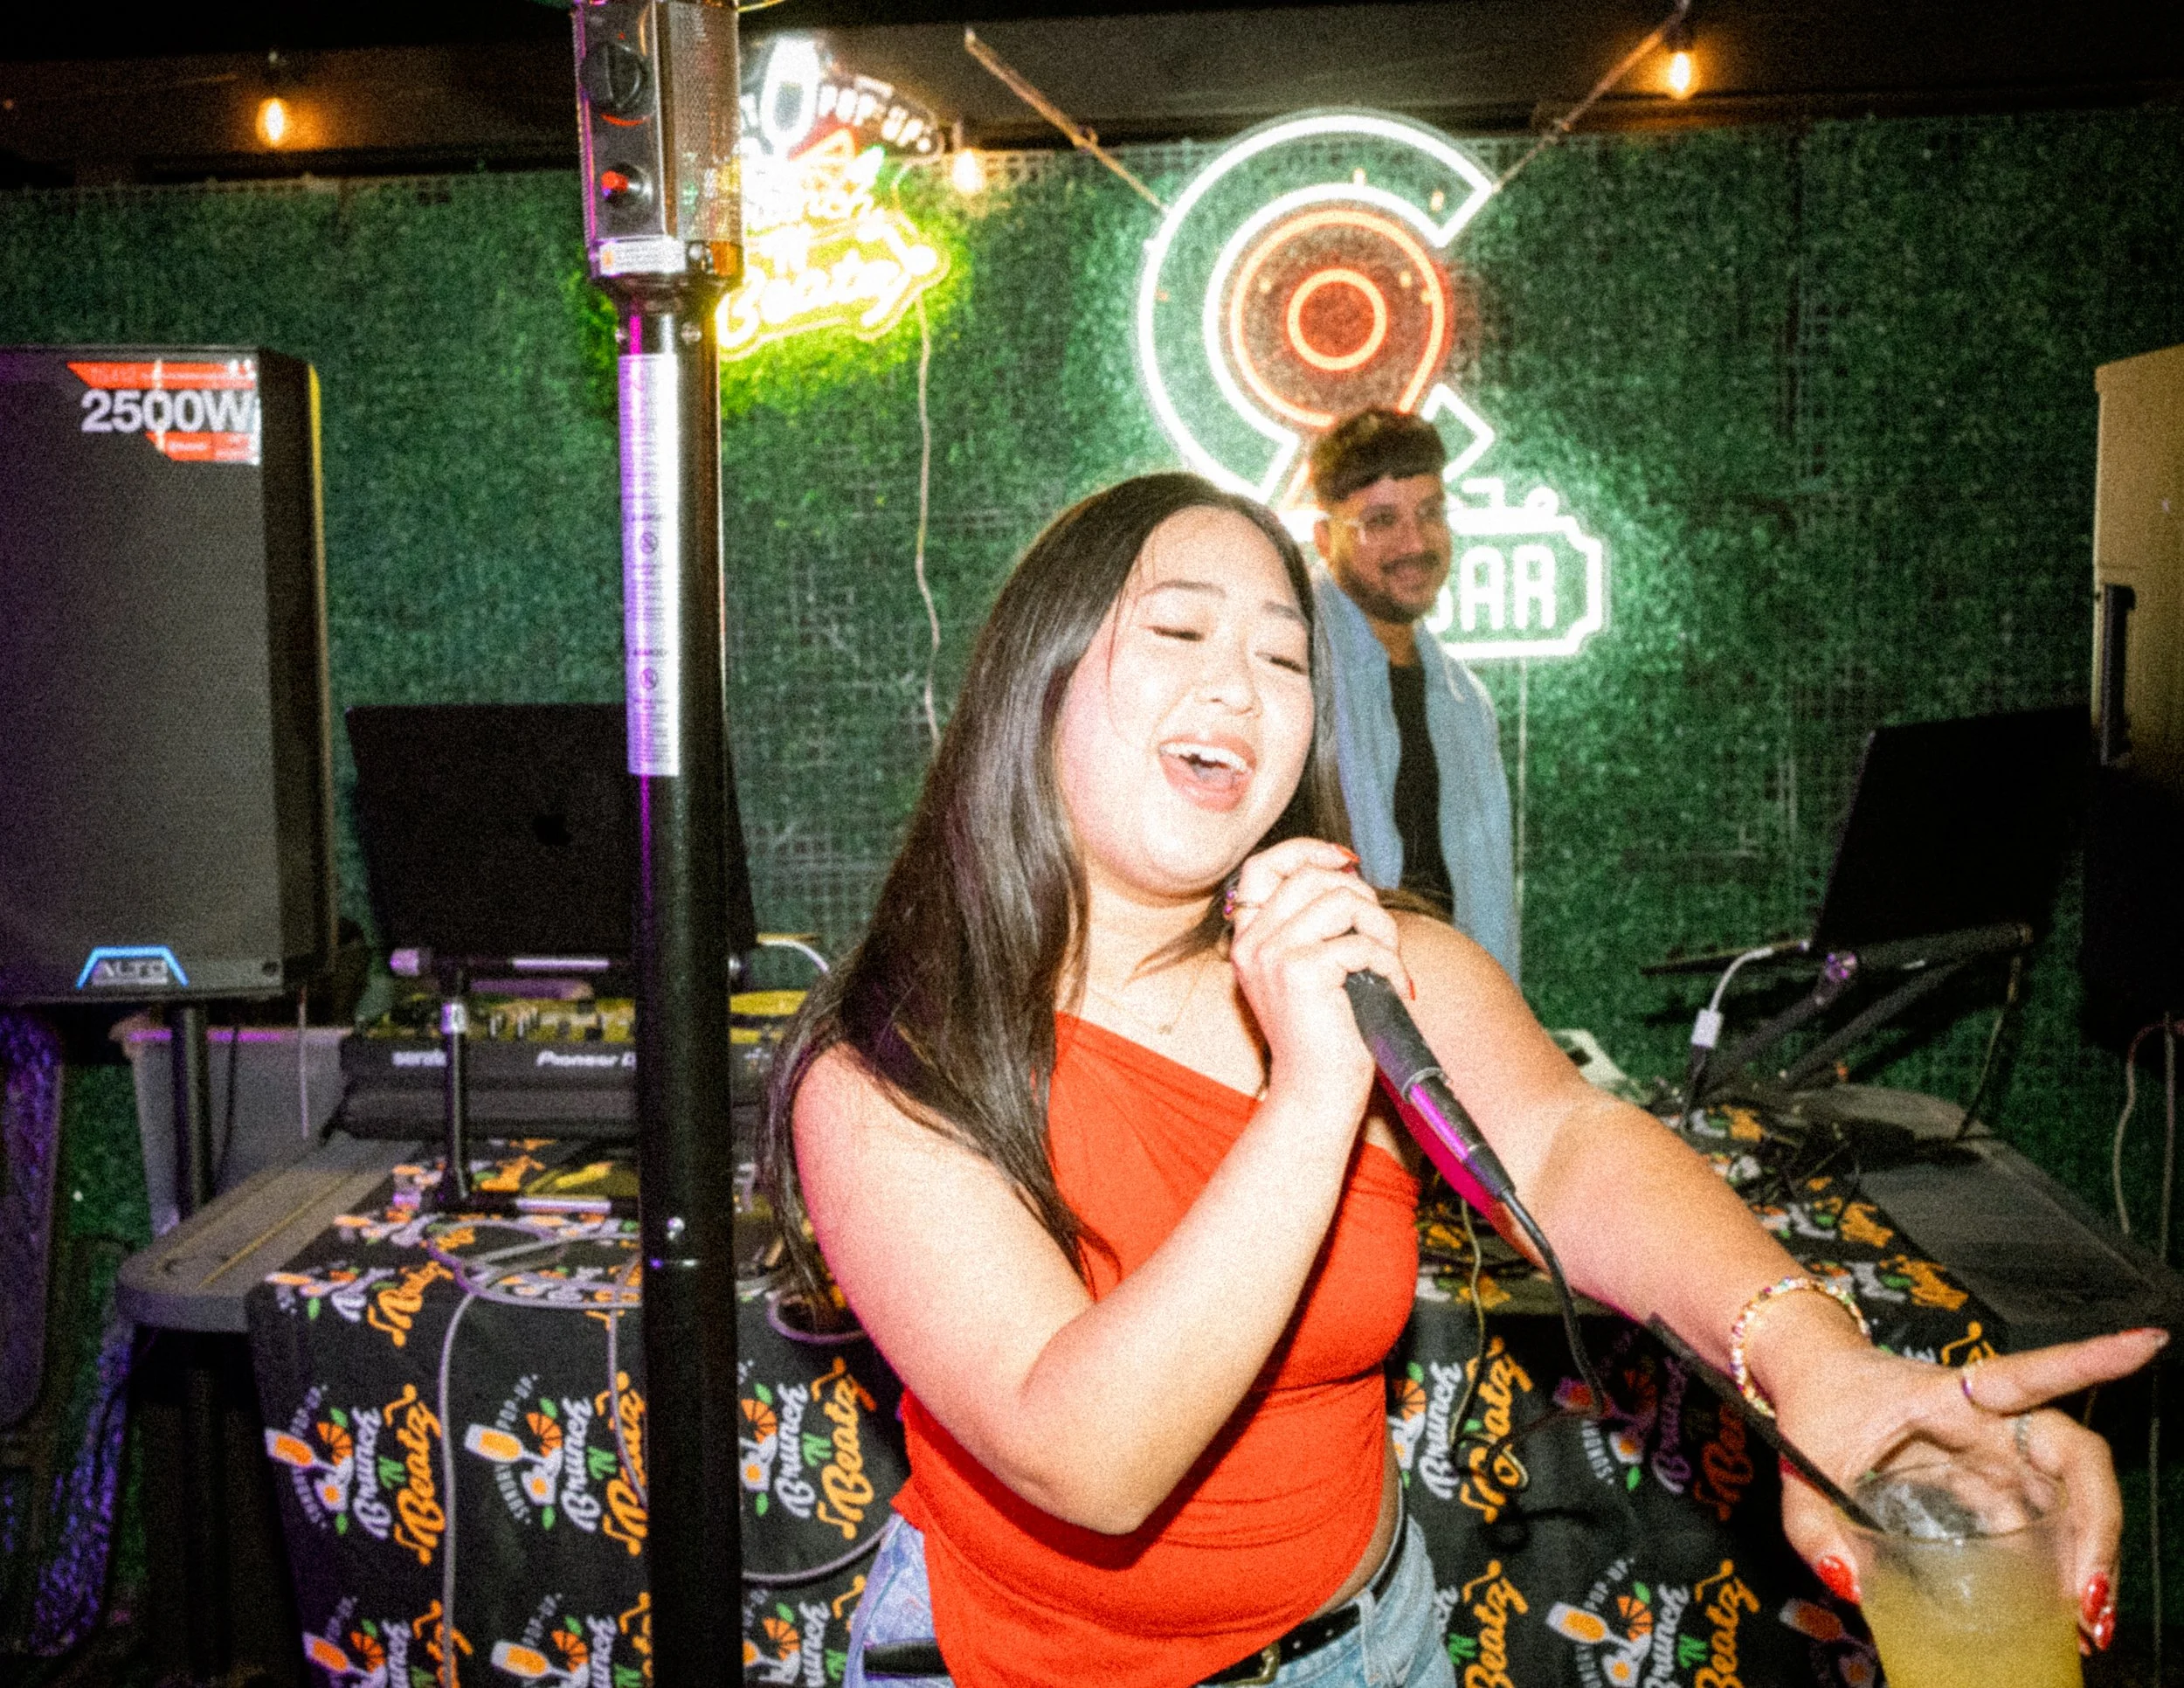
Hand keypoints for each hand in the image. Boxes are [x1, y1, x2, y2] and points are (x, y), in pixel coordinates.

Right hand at [1226, 838, 1410, 1123]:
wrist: (1317, 1093)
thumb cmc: (1325, 1034)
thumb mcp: (1309, 968)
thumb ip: (1314, 921)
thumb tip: (1347, 869)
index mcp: (1248, 939)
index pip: (1263, 866)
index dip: (1306, 851)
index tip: (1345, 863)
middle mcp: (1251, 943)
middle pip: (1314, 877)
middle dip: (1363, 898)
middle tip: (1380, 938)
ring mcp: (1271, 955)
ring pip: (1342, 899)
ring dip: (1380, 928)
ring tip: (1388, 962)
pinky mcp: (1300, 972)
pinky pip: (1362, 942)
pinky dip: (1389, 962)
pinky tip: (1394, 988)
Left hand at [1772, 1326, 2166, 1650]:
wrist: (1811, 1383)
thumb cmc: (1816, 1408)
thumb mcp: (1802, 1465)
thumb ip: (1815, 1529)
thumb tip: (1851, 1584)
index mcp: (1946, 1395)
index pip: (2027, 1375)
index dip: (2089, 1361)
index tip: (2148, 1345)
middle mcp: (1986, 1420)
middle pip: (2074, 1458)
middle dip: (2099, 1526)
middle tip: (2091, 1595)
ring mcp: (1996, 1452)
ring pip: (2071, 1496)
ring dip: (2090, 1555)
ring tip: (2087, 1619)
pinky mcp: (1993, 1482)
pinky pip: (2044, 1519)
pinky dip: (2060, 1564)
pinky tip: (2066, 1610)